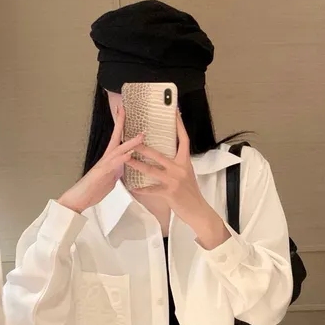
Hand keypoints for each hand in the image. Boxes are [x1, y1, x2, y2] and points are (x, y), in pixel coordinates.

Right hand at [58, 106, 142, 212]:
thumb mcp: (110, 179)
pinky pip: (112, 166)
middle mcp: (105, 159)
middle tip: (124, 109)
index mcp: (109, 160)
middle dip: (120, 124)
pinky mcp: (101, 175)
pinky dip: (121, 160)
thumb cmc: (94, 190)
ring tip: (141, 136)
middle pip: (115, 138)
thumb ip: (117, 171)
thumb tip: (123, 167)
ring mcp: (103, 166)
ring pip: (117, 151)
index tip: (123, 111)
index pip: (116, 139)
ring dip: (129, 143)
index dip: (120, 126)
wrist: (79, 199)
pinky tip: (129, 155)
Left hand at [127, 111, 229, 248]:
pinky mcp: (169, 192)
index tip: (174, 113)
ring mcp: (174, 180)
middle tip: (132, 138)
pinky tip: (133, 187)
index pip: (183, 140)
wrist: (198, 211)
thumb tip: (171, 155)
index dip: (179, 126)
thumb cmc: (191, 193)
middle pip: (160, 154)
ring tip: (126, 158)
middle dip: (144, 146)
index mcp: (185, 162)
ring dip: (137, 164)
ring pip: (152, 170)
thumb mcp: (188, 175)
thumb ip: (178, 164)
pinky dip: (142, 189)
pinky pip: (152, 190)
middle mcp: (180, 168)